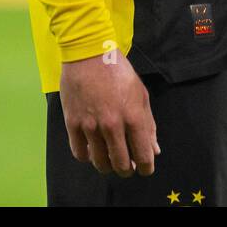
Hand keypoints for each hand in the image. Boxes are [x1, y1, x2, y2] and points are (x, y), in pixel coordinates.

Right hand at [60, 52, 158, 177]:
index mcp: (133, 116)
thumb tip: (154, 150)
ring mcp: (90, 126)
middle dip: (127, 170)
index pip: (143, 154)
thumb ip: (148, 124)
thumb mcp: (141, 95)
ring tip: (111, 161)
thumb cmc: (119, 73)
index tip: (146, 169)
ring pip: (100, 162)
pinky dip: (88, 157)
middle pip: (121, 163)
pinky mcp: (72, 124)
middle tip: (128, 168)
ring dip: (107, 166)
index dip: (146, 167)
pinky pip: (80, 153)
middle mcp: (112, 125)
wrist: (90, 56)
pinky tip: (93, 152)